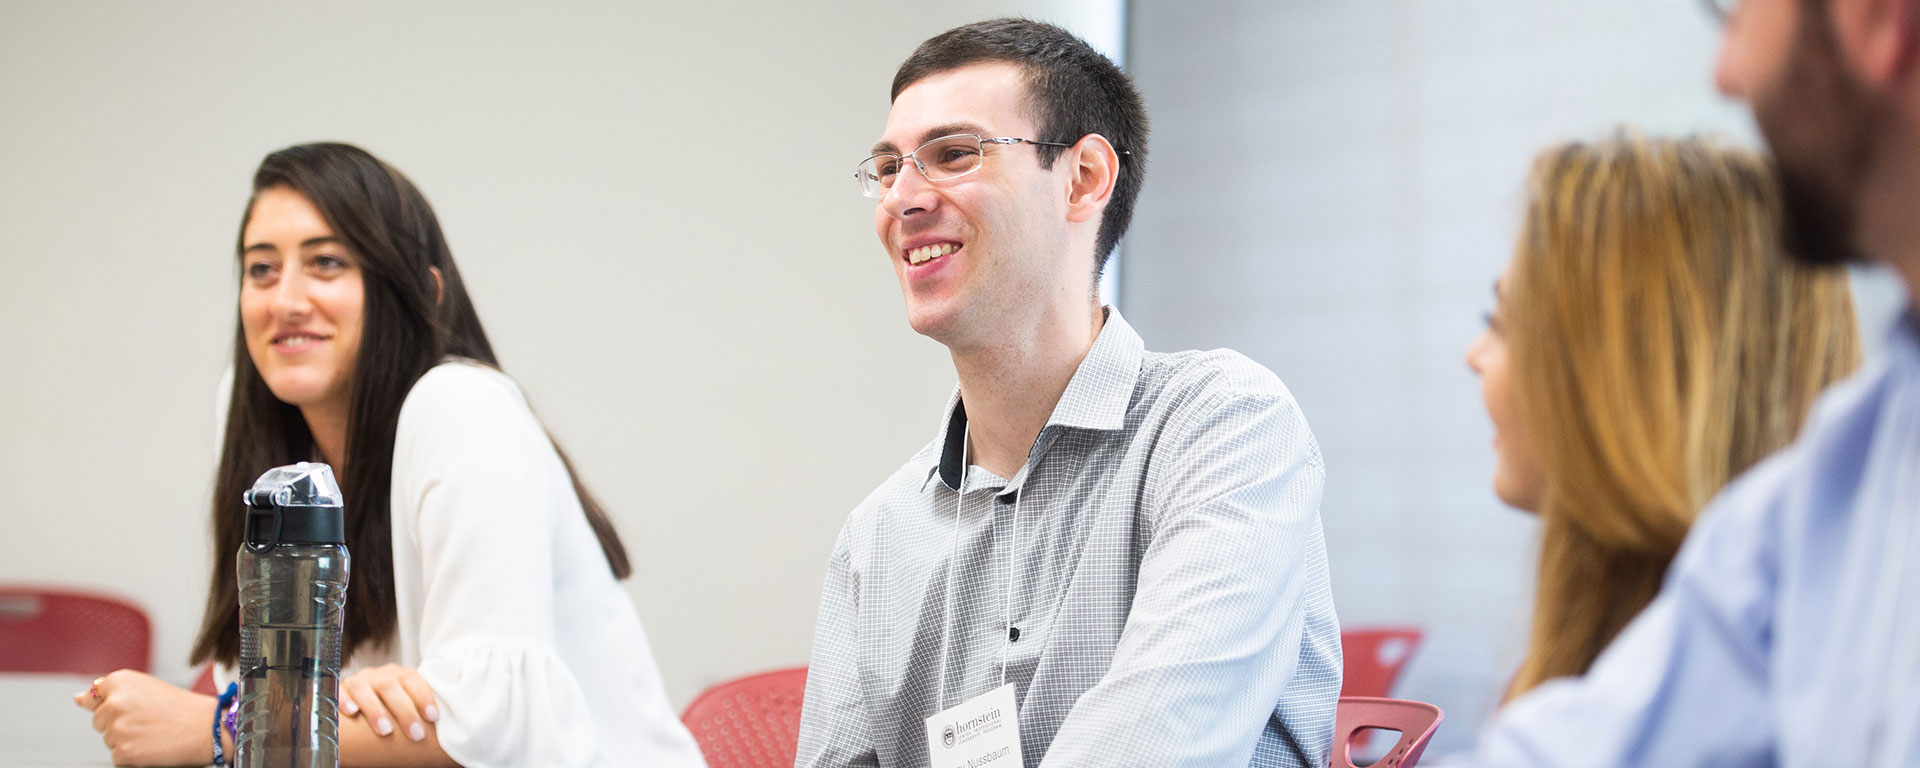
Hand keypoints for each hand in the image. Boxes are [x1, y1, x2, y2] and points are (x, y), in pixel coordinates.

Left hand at [72, 669, 215, 766]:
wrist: (210, 728)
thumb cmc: (182, 707)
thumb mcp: (145, 688)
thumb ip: (109, 692)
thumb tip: (78, 698)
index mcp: (119, 681)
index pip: (93, 698)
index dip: (117, 705)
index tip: (135, 708)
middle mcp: (114, 703)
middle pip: (100, 722)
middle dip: (119, 724)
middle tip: (150, 721)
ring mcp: (118, 729)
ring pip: (109, 740)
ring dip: (127, 740)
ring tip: (154, 733)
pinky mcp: (123, 752)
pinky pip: (117, 757)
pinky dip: (134, 755)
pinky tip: (153, 746)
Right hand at [341, 663, 439, 742]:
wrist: (367, 703)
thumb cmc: (394, 711)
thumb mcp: (407, 707)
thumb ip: (419, 711)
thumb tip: (446, 734)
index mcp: (398, 675)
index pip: (413, 679)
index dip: (424, 697)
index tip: (433, 718)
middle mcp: (378, 675)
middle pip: (390, 686)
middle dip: (404, 711)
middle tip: (415, 734)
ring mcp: (358, 681)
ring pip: (365, 688)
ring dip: (376, 710)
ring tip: (385, 731)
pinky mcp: (339, 690)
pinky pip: (338, 691)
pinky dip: (344, 700)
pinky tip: (351, 712)